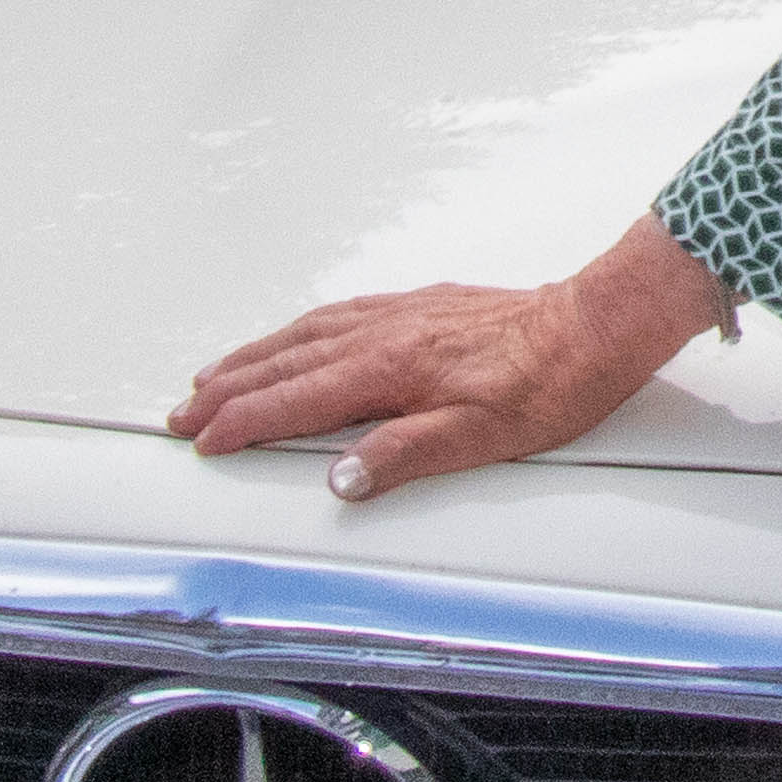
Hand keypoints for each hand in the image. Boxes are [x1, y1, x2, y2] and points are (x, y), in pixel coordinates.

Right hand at [164, 214, 732, 495]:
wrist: (595, 327)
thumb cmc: (550, 385)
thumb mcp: (480, 438)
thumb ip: (403, 456)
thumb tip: (341, 478)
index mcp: (391, 371)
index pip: (295, 402)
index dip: (243, 423)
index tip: (204, 439)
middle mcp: (387, 334)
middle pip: (286, 363)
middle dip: (229, 389)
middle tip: (185, 411)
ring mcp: (403, 314)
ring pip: (307, 333)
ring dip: (255, 355)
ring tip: (217, 374)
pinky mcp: (424, 304)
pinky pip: (341, 313)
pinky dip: (302, 328)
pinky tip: (297, 334)